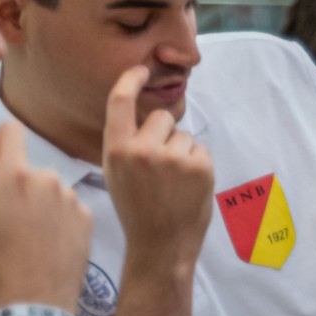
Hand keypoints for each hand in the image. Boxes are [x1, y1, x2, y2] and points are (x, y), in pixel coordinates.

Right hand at [0, 121, 92, 309]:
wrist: (33, 305)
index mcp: (17, 175)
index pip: (10, 130)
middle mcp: (51, 179)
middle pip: (24, 168)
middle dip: (6, 185)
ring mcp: (73, 199)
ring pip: (45, 189)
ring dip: (30, 203)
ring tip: (19, 238)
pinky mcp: (88, 219)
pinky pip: (64, 207)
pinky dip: (51, 218)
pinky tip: (42, 245)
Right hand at [101, 66, 215, 275]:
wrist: (160, 246)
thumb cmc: (137, 210)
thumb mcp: (116, 174)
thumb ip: (127, 143)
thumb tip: (144, 115)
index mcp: (116, 151)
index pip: (120, 103)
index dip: (130, 80)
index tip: (141, 70)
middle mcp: (142, 150)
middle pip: (161, 117)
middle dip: (164, 134)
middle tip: (159, 168)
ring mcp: (173, 157)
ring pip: (183, 135)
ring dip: (181, 152)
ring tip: (172, 183)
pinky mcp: (200, 165)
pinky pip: (200, 149)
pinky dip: (197, 164)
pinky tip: (187, 187)